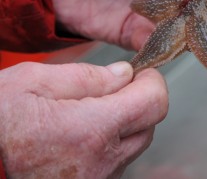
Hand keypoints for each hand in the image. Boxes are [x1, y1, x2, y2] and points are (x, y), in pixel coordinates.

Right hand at [0, 61, 167, 177]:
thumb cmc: (0, 120)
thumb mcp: (33, 81)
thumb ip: (86, 76)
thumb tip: (124, 74)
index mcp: (90, 129)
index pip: (154, 103)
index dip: (152, 82)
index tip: (141, 73)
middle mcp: (102, 159)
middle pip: (150, 123)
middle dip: (140, 100)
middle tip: (115, 88)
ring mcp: (100, 177)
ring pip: (137, 142)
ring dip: (127, 122)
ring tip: (93, 112)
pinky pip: (120, 159)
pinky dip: (113, 142)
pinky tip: (86, 133)